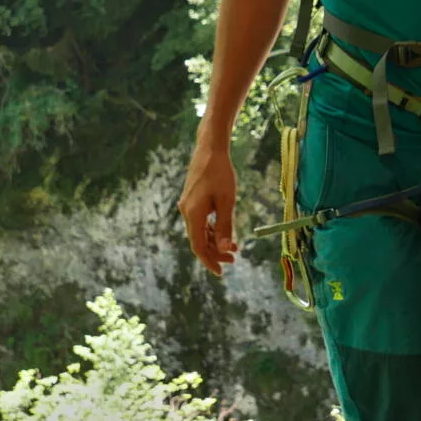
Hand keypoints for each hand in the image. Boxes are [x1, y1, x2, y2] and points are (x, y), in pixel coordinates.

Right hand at [178, 133, 239, 273]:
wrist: (210, 149)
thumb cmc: (220, 173)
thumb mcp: (227, 201)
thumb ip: (225, 227)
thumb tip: (225, 249)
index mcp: (193, 214)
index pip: (198, 246)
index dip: (209, 261)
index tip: (221, 272)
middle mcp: (186, 212)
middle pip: (198, 240)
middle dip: (215, 252)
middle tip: (234, 259)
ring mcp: (188, 206)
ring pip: (199, 231)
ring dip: (214, 241)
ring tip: (234, 247)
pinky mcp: (192, 201)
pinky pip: (200, 221)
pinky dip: (211, 230)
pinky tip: (223, 231)